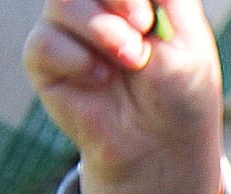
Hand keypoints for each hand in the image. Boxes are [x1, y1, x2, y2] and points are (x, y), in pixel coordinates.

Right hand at [24, 0, 224, 193]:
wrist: (159, 143)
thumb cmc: (179, 91)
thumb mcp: (186, 36)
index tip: (147, 16)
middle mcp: (95, 3)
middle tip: (141, 26)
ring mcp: (67, 28)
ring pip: (62, 3)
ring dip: (100, 29)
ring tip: (130, 59)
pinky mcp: (45, 59)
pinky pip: (44, 42)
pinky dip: (76, 59)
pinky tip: (100, 78)